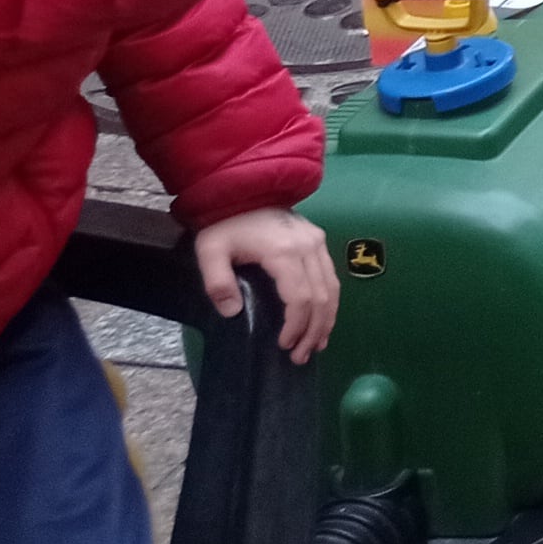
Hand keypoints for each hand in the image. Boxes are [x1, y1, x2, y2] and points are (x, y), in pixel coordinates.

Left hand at [191, 208, 337, 364]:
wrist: (242, 187)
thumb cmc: (225, 222)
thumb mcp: (210, 251)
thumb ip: (217, 282)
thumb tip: (232, 311)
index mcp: (283, 251)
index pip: (300, 296)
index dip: (296, 325)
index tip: (283, 345)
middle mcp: (307, 246)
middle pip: (322, 296)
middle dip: (314, 330)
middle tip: (300, 356)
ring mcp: (316, 242)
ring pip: (332, 287)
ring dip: (327, 320)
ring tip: (316, 345)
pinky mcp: (317, 240)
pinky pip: (331, 277)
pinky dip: (331, 303)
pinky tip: (324, 320)